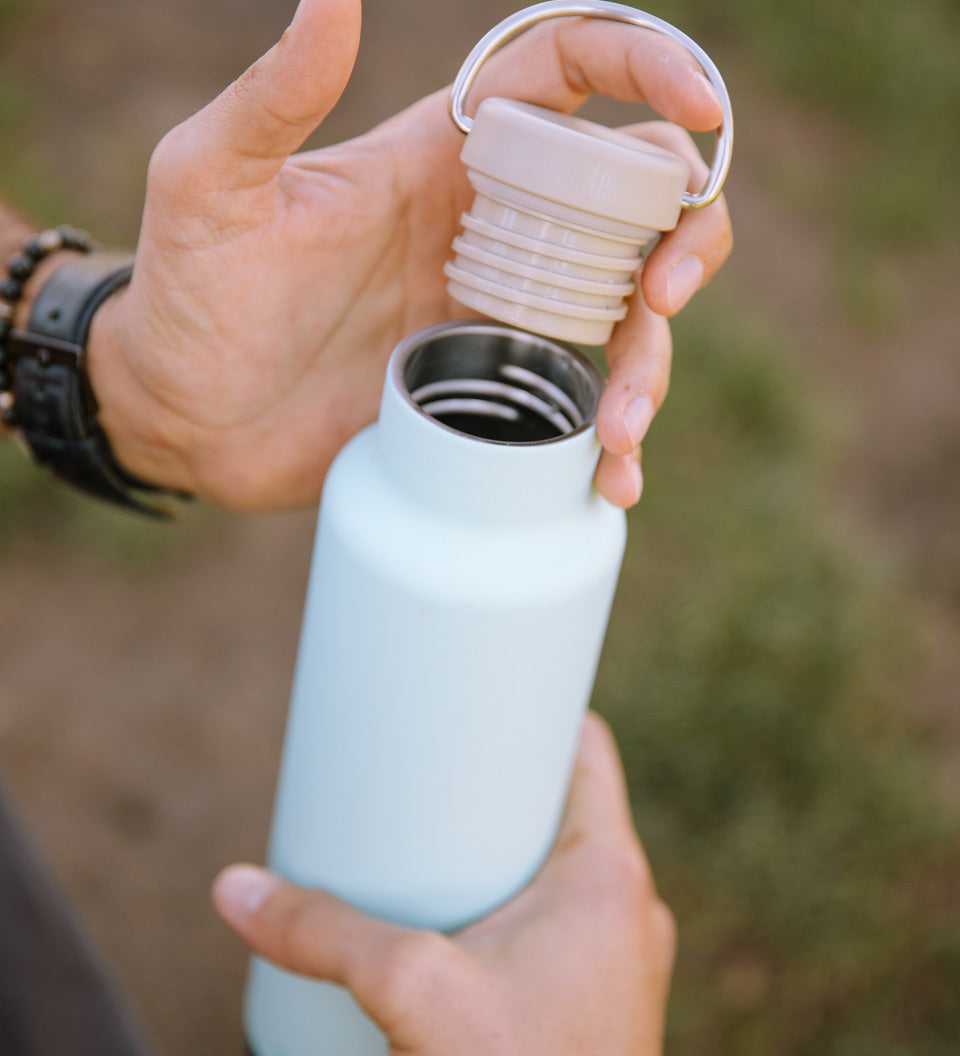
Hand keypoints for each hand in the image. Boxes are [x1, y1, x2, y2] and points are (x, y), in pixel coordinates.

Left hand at [88, 0, 731, 509]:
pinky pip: (582, 401)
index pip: (570, 78)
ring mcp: (500, 317)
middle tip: (660, 300)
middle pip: (636, 201)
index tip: (700, 110)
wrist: (187, 419)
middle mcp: (492, 231)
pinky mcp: (494, 393)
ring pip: (627, 315)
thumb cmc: (190, 295)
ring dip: (651, 366)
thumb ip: (273, 97)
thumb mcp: (212, 185)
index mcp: (442, 159)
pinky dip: (615, 439)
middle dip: (686, 237)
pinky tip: (614, 477)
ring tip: (617, 431)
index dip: (649, 71)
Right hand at [213, 712, 675, 1055]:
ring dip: (511, 847)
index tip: (487, 692)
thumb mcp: (413, 994)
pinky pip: (566, 921)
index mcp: (609, 871)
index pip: (585, 748)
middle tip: (439, 766)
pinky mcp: (600, 1000)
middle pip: (565, 806)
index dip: (540, 708)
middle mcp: (629, 905)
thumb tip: (232, 888)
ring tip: (445, 836)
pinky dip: (521, 901)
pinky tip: (473, 916)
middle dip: (503, 783)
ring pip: (565, 867)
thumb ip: (323, 933)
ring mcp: (620, 957)